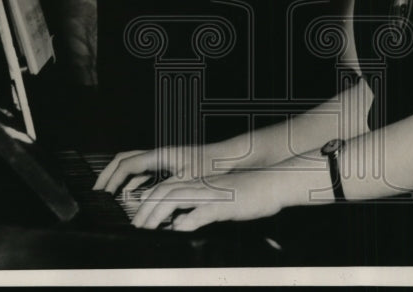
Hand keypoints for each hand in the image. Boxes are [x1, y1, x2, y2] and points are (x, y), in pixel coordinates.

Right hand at [93, 145, 216, 194]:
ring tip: (110, 195)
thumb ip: (163, 190)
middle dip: (108, 173)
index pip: (127, 164)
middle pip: (124, 159)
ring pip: (132, 164)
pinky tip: (132, 194)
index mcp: (160, 155)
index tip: (101, 192)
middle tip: (97, 190)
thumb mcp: (186, 181)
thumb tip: (140, 200)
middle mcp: (158, 154)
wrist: (228, 159)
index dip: (111, 178)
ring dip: (120, 178)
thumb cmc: (211, 166)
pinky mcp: (168, 165)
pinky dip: (133, 181)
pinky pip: (143, 171)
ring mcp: (163, 158)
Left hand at [131, 170, 286, 231]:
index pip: (166, 188)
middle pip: (164, 191)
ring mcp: (212, 193)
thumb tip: (181, 223)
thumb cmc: (251, 193)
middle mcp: (202, 185)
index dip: (149, 201)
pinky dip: (187, 221)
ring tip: (147, 228)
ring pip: (175, 198)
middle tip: (136, 226)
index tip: (139, 217)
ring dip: (158, 214)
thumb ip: (200, 209)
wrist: (275, 183)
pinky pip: (201, 211)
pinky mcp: (225, 204)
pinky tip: (179, 229)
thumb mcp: (220, 200)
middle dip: (146, 209)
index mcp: (200, 184)